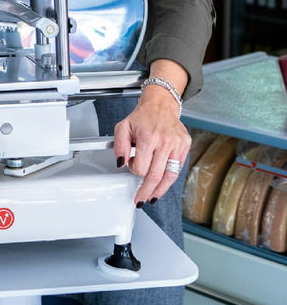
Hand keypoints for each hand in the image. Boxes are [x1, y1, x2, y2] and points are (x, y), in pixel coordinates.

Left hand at [114, 86, 190, 204]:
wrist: (160, 105)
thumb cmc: (142, 117)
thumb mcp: (123, 127)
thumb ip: (119, 146)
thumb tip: (120, 163)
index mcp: (148, 138)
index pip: (140, 167)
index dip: (133, 170)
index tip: (131, 165)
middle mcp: (165, 142)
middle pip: (155, 176)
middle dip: (146, 191)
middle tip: (140, 199)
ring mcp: (177, 145)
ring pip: (170, 176)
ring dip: (160, 190)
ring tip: (152, 197)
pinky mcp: (185, 146)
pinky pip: (177, 168)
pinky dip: (169, 178)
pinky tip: (162, 183)